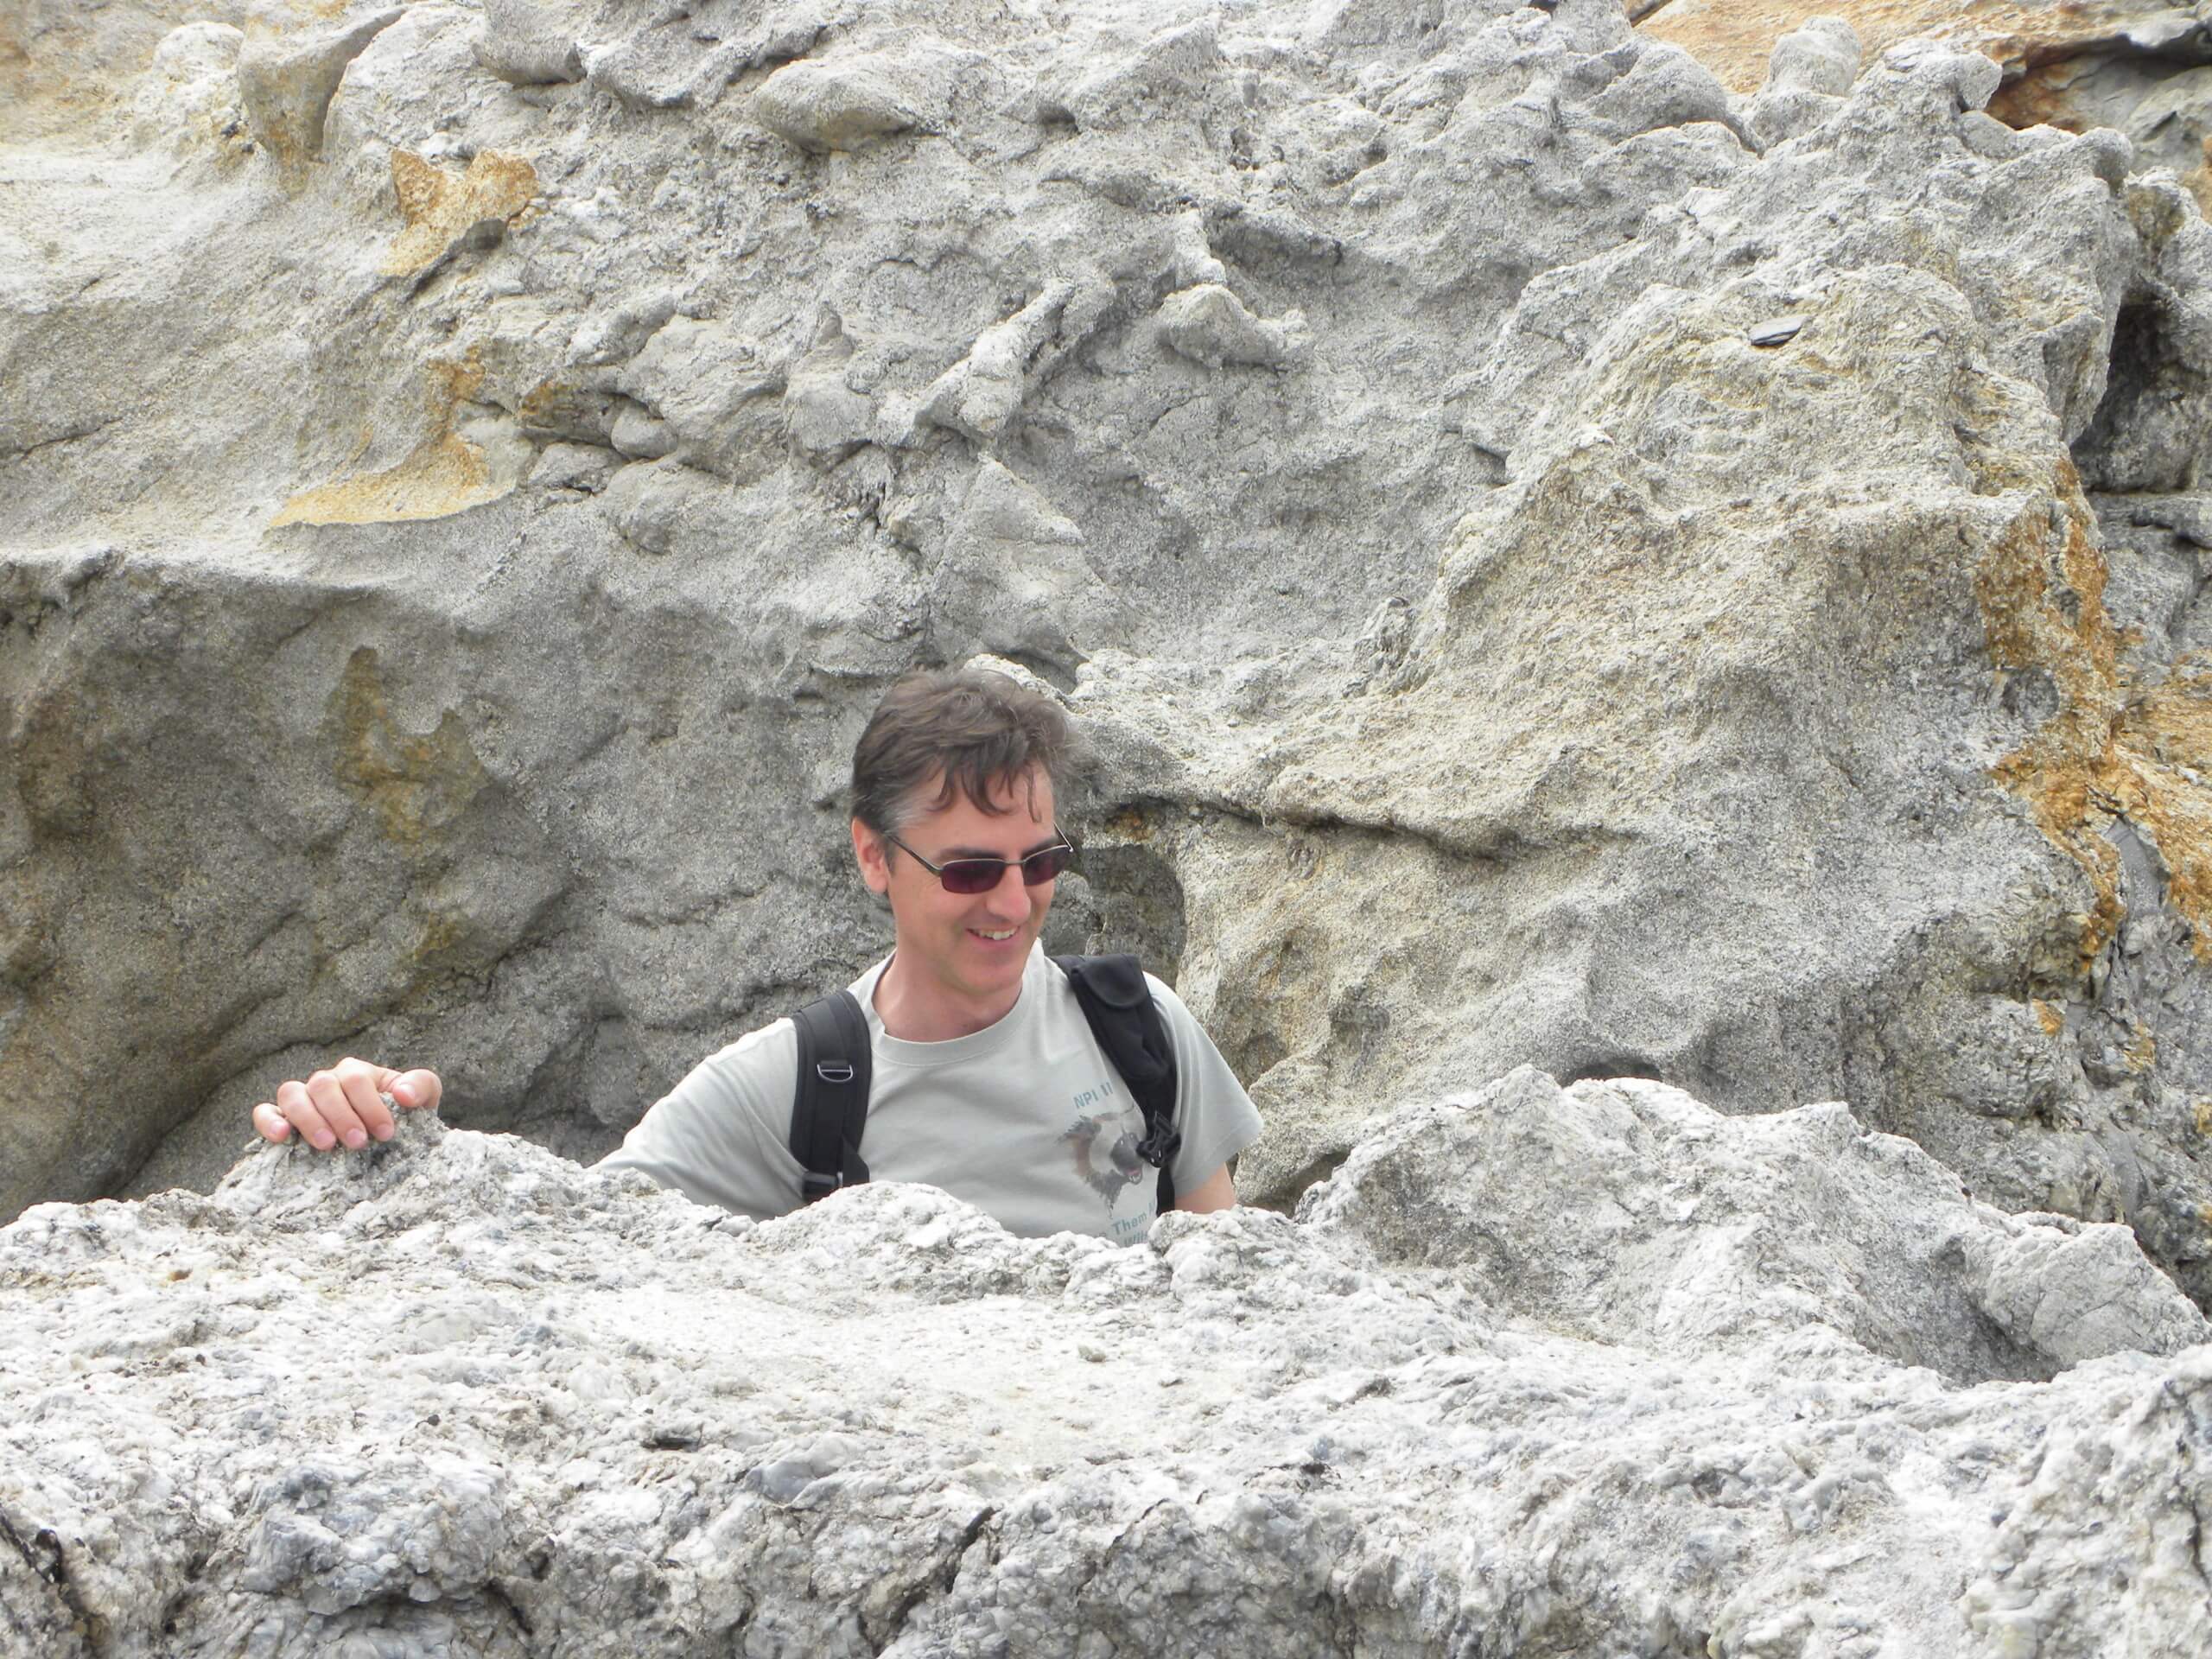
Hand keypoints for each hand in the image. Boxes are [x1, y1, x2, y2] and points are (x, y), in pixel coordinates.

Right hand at [252, 1059, 441, 1151]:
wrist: (387, 1138)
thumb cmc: (404, 1115)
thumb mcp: (423, 1097)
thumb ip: (421, 1086)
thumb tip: (404, 1094)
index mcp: (358, 1073)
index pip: (356, 1080)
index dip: (370, 1106)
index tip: (385, 1133)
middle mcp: (327, 1081)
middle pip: (323, 1086)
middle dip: (342, 1116)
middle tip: (358, 1143)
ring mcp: (303, 1098)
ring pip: (292, 1094)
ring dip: (309, 1119)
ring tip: (327, 1145)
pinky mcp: (283, 1118)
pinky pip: (265, 1111)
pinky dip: (268, 1121)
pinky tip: (280, 1136)